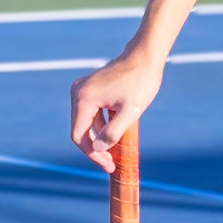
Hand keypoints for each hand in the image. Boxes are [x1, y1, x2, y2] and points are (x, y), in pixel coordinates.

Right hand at [70, 50, 163, 173]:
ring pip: (86, 122)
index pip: (79, 136)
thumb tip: (98, 149)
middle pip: (80, 130)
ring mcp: (82, 88)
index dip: (92, 155)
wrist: (145, 56)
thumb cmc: (140, 82)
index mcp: (83, 99)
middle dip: (95, 148)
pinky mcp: (90, 87)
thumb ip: (113, 132)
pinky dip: (101, 124)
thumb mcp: (130, 112)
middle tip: (111, 163)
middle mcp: (77, 92)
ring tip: (116, 150)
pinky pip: (91, 112)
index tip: (108, 166)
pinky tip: (115, 133)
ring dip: (99, 137)